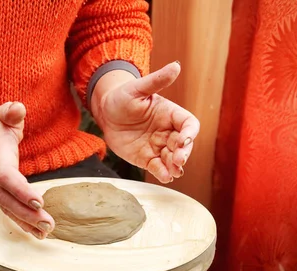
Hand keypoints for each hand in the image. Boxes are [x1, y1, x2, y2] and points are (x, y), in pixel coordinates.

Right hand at [0, 102, 54, 238]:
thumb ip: (10, 112)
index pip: (7, 177)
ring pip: (9, 209)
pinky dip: (23, 224)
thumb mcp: (2, 114)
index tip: (38, 200)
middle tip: (48, 223)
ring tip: (46, 232)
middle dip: (27, 213)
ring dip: (27, 223)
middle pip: (8, 200)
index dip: (21, 190)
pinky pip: (10, 212)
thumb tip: (18, 109)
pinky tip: (38, 233)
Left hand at [92, 62, 199, 182]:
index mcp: (170, 114)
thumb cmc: (122, 97)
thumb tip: (176, 66)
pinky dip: (163, 173)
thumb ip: (157, 81)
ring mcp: (158, 146)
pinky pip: (158, 168)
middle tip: (179, 160)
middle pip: (184, 145)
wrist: (106, 114)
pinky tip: (165, 177)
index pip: (189, 124)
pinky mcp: (147, 159)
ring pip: (173, 159)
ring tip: (174, 171)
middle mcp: (168, 132)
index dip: (190, 132)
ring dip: (176, 166)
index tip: (184, 139)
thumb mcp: (138, 88)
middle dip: (184, 153)